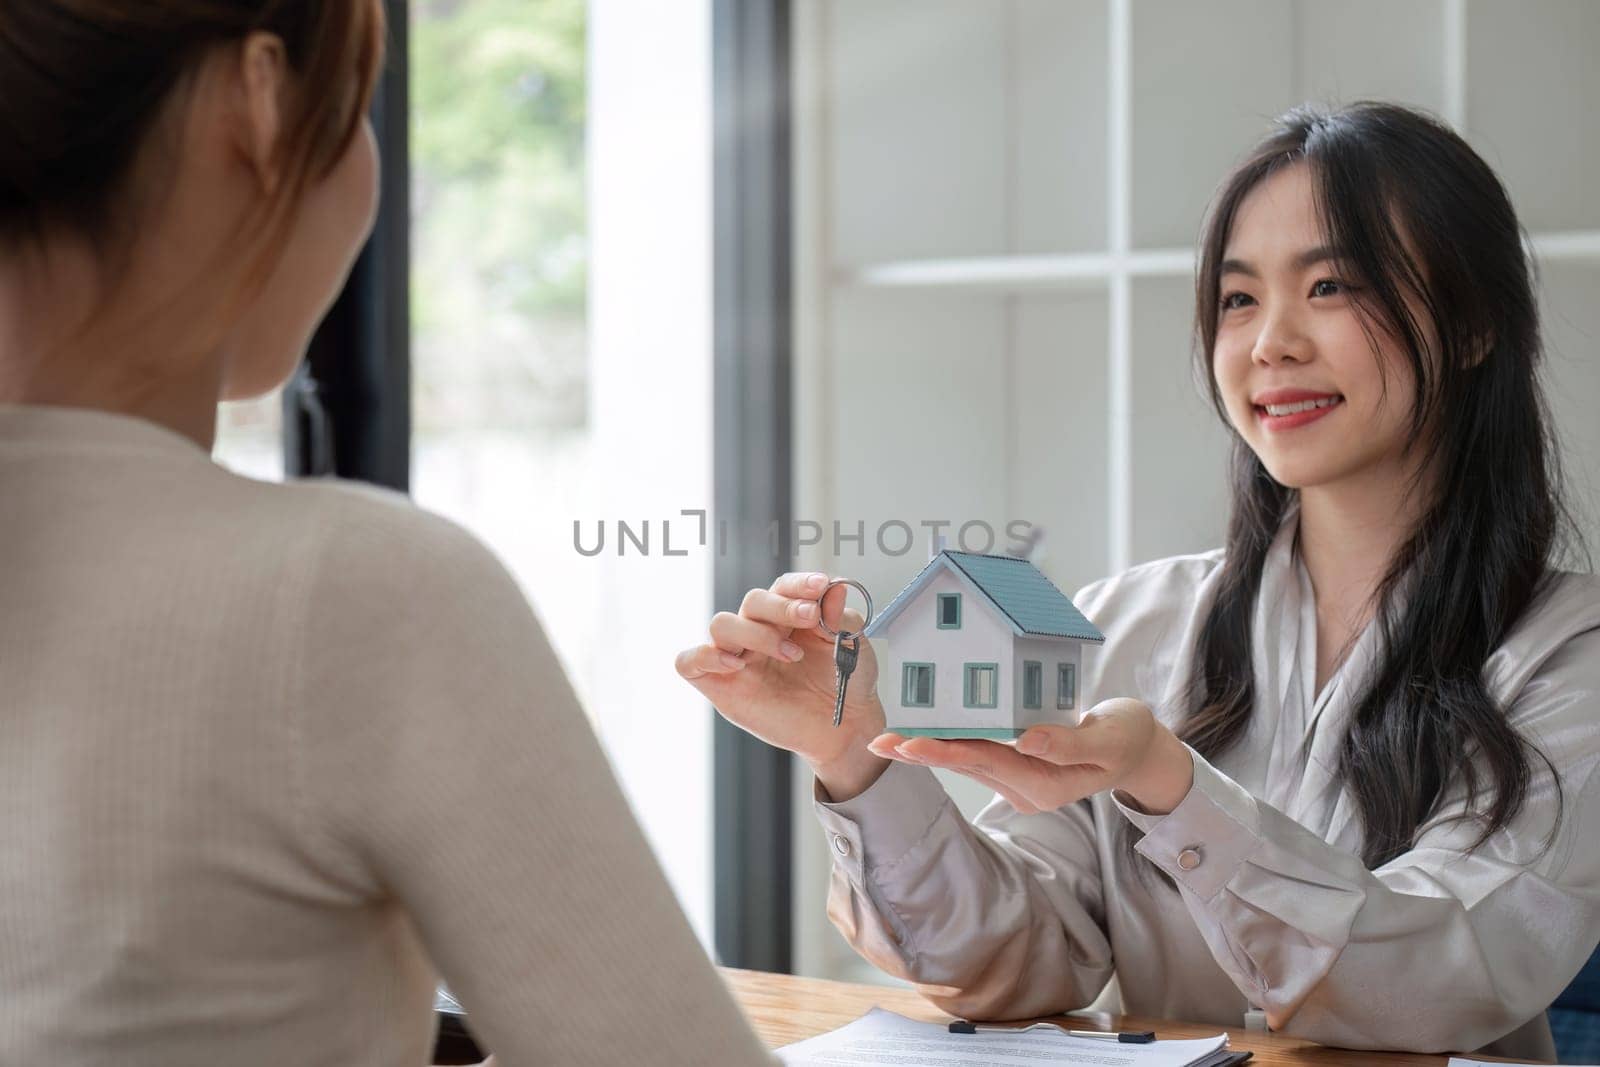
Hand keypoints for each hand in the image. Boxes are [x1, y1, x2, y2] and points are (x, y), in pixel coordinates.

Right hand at [675, 572, 888, 797]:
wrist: (842, 728)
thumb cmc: (845, 684)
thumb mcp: (852, 645)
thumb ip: (840, 617)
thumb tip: (834, 588)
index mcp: (788, 615)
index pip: (782, 587)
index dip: (798, 583)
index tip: (820, 586)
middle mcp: (758, 630)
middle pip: (752, 601)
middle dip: (781, 606)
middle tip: (809, 617)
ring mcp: (737, 656)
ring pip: (721, 624)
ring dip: (754, 632)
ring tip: (790, 654)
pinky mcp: (720, 685)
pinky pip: (689, 662)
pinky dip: (706, 656)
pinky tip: (738, 663)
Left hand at [867, 698, 1193, 814]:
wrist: (1139, 750)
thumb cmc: (1128, 738)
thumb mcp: (1111, 738)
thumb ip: (1070, 743)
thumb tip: (1028, 739)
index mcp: (1046, 785)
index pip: (988, 762)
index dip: (947, 749)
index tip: (911, 743)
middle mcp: (1026, 789)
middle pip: (966, 766)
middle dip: (922, 753)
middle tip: (880, 742)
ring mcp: (1019, 782)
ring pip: (965, 762)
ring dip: (927, 751)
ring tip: (887, 741)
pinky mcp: (1015, 768)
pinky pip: (975, 755)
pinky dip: (947, 743)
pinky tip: (921, 734)